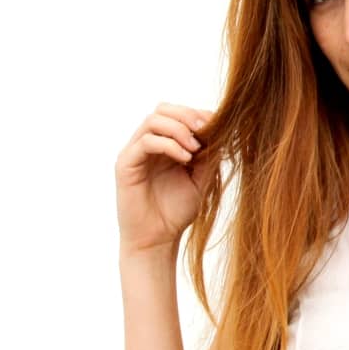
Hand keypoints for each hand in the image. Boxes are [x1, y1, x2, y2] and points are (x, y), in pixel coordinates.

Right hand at [114, 102, 218, 254]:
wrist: (157, 240)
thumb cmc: (177, 212)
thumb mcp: (201, 178)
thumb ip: (208, 155)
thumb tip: (222, 130)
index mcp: (165, 144)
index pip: (178, 114)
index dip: (198, 115)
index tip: (218, 125)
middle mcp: (148, 144)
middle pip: (163, 109)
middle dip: (187, 115)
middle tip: (206, 129)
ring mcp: (135, 153)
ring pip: (153, 120)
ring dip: (179, 128)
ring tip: (196, 148)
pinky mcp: (126, 164)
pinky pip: (146, 142)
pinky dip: (168, 144)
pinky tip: (186, 158)